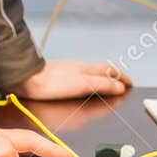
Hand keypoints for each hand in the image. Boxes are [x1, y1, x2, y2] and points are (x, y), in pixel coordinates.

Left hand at [13, 60, 131, 100]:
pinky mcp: (58, 77)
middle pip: (102, 70)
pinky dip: (90, 82)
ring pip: (91, 73)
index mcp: (87, 70)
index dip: (122, 77)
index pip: (110, 71)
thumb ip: (102, 85)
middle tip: (123, 83)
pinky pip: (81, 78)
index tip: (130, 84)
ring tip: (108, 85)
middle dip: (114, 76)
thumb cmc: (51, 83)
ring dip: (103, 78)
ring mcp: (69, 72)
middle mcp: (79, 69)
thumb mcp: (83, 84)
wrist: (26, 80)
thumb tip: (120, 86)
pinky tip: (83, 87)